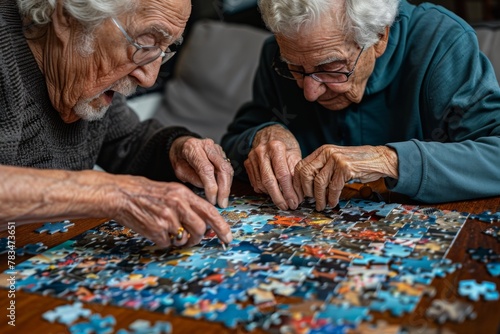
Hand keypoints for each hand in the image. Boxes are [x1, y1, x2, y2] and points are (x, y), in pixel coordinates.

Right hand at [112, 174, 232, 247]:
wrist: (120, 194)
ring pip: (185, 239)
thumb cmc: (145, 193)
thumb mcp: (171, 191)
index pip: (210, 212)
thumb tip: (204, 224)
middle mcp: (178, 205)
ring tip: (169, 233)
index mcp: (183, 194)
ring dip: (180, 241)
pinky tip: (155, 231)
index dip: (222, 227)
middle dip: (198, 238)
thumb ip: (188, 205)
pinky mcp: (156, 230)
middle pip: (200, 229)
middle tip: (191, 239)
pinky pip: (167, 244)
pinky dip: (163, 242)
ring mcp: (167, 218)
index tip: (228, 237)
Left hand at [169, 137, 232, 207]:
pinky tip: (223, 190)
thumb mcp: (179, 171)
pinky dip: (227, 181)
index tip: (212, 200)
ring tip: (223, 199)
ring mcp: (217, 148)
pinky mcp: (222, 153)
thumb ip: (192, 179)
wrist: (181, 145)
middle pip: (222, 168)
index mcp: (193, 148)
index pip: (206, 169)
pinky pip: (228, 168)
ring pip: (228, 169)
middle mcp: (207, 146)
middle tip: (222, 203)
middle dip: (224, 188)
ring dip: (227, 186)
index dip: (211, 187)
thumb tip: (207, 189)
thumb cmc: (179, 158)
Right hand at [245, 125, 302, 209]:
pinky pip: (255, 183)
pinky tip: (273, 191)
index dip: (289, 191)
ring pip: (260, 184)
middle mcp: (261, 152)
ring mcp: (252, 158)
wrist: (269, 133)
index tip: (295, 202)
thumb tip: (299, 195)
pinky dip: (264, 190)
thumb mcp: (294, 153)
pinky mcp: (247, 164)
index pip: (282, 174)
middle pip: (269, 181)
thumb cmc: (285, 144)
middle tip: (287, 207)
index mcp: (276, 147)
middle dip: (279, 198)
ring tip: (283, 200)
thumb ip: (295, 172)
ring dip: (272, 195)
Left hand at [293, 145, 398, 210]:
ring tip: (321, 206)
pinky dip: (332, 198)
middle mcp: (327, 152)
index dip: (297, 183)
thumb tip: (306, 187)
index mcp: (322, 151)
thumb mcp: (335, 161)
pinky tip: (333, 203)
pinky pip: (333, 187)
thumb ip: (322, 168)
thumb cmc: (357, 163)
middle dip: (306, 191)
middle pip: (306, 174)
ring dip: (319, 198)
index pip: (300, 166)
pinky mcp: (346, 167)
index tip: (299, 195)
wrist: (379, 159)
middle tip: (310, 201)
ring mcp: (336, 159)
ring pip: (319, 183)